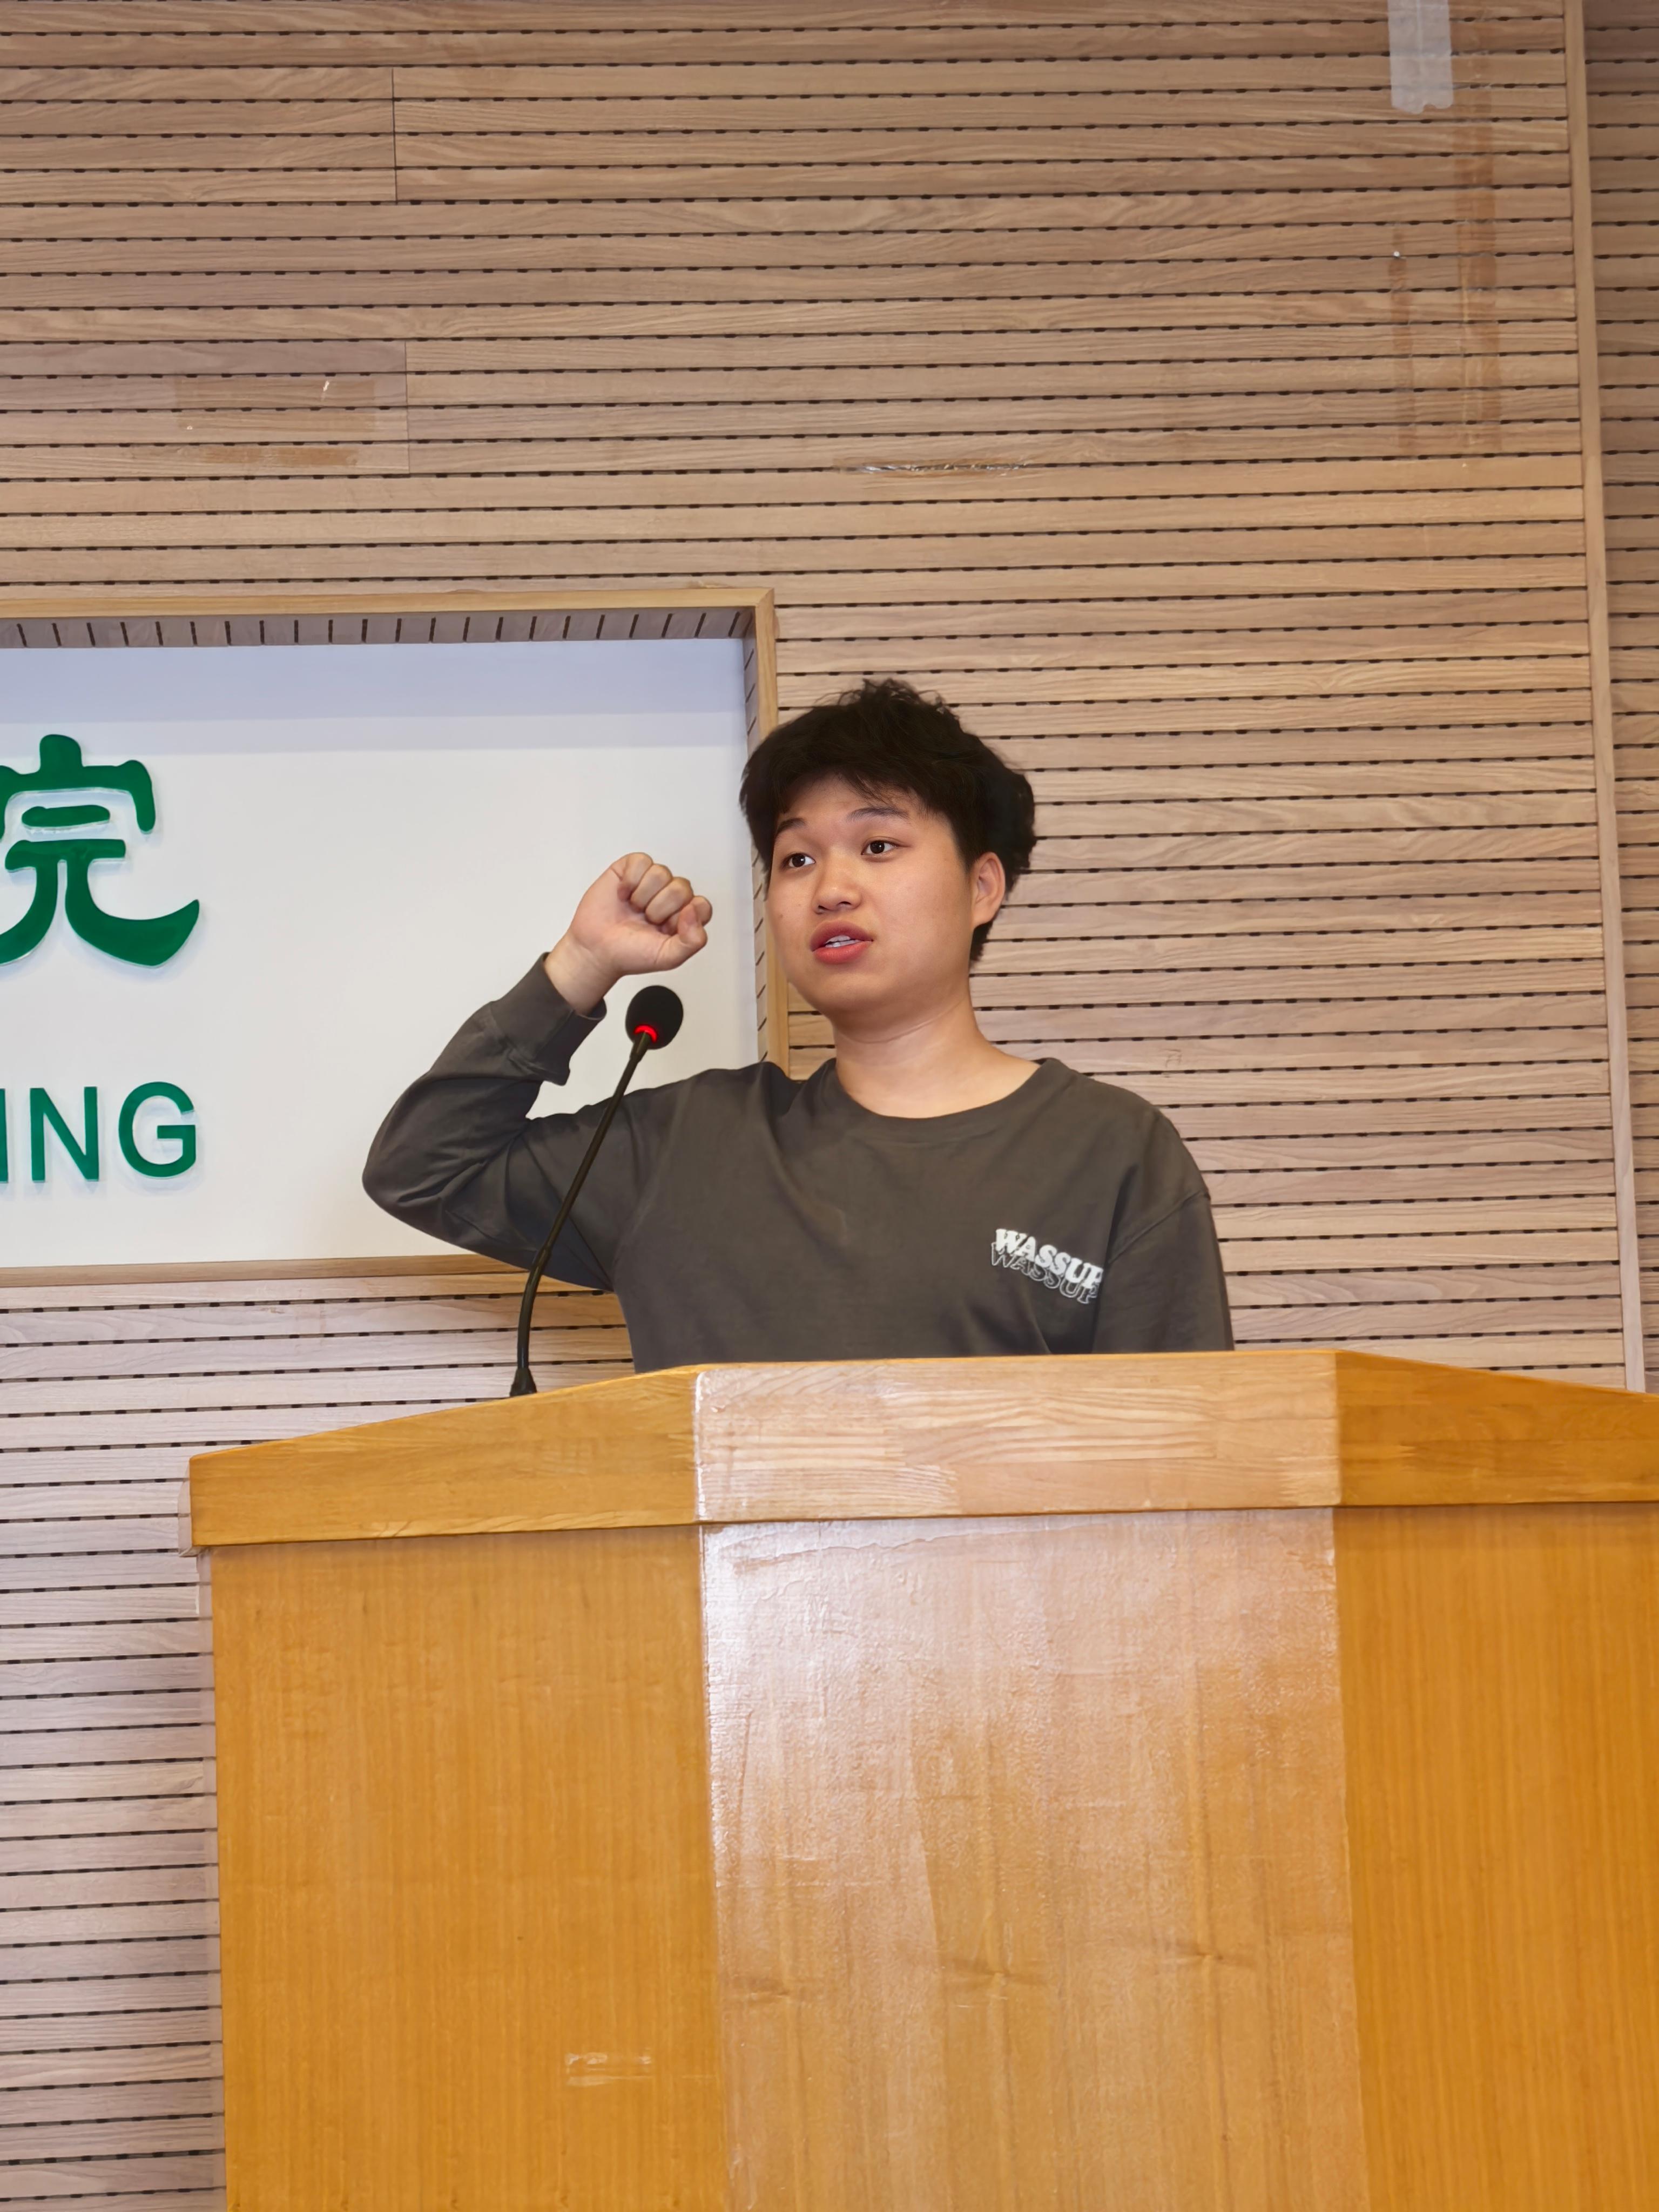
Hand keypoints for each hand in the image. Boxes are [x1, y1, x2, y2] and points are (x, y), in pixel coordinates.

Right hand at [543, 852, 711, 1012]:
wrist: (595, 949)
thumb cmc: (630, 953)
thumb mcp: (668, 957)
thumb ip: (693, 940)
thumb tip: (694, 910)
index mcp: (685, 917)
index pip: (701, 906)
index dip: (682, 919)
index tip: (665, 930)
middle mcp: (671, 897)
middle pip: (681, 888)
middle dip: (658, 909)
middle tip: (644, 921)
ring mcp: (652, 882)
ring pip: (661, 873)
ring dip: (642, 896)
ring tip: (633, 908)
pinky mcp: (631, 869)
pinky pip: (641, 861)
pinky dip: (629, 880)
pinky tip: (623, 895)